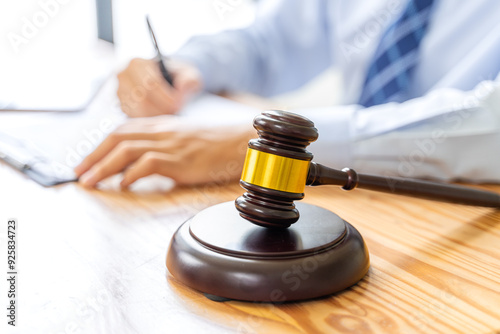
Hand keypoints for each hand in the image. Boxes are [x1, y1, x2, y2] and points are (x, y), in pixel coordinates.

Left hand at [73, 116, 254, 187]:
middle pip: (117, 138)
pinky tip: (123, 184)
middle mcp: (160, 131)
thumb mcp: (181, 137)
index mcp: (159, 125)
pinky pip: (147, 163)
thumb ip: (159, 144)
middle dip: (93, 155)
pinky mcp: (178, 159)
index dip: (99, 145)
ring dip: (104, 166)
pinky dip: (131, 174)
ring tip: (91, 181)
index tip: (85, 161)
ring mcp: (169, 144)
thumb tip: (138, 163)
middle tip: (78, 173)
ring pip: (126, 150)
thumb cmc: (211, 144)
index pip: (121, 130)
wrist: (236, 143)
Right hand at [117, 58, 201, 116]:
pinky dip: (149, 120)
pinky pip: (135, 119)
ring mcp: (120, 92)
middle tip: (175, 111)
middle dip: (162, 109)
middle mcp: (123, 76)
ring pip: (137, 112)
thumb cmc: (178, 76)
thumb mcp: (189, 74)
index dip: (166, 97)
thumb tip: (182, 88)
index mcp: (137, 64)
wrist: (168, 81)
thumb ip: (189, 79)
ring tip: (169, 113)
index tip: (178, 104)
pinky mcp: (122, 106)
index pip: (150, 84)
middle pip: (142, 100)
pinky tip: (161, 116)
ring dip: (156, 116)